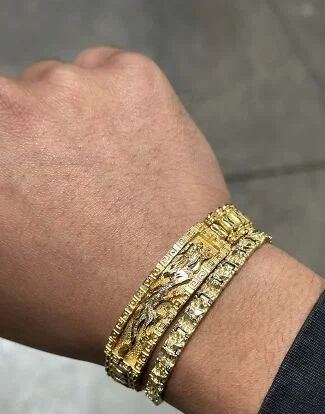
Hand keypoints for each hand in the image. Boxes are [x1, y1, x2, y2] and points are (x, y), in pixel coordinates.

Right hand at [0, 48, 229, 362]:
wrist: (179, 293)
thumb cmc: (78, 300)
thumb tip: (6, 187)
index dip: (11, 161)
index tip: (26, 178)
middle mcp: (7, 106)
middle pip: (10, 103)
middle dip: (31, 139)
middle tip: (67, 187)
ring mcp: (72, 85)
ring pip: (61, 86)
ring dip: (77, 120)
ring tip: (111, 180)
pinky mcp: (132, 76)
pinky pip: (110, 75)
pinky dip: (121, 105)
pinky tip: (137, 157)